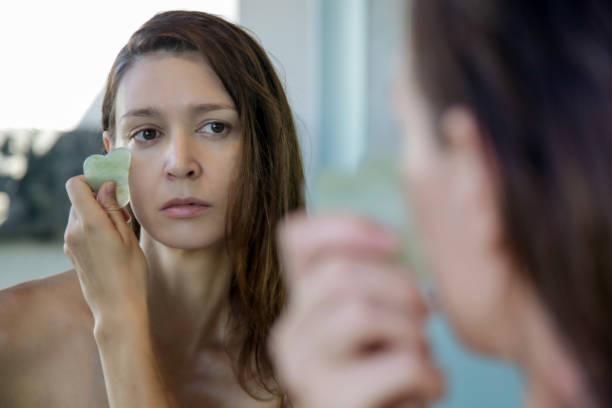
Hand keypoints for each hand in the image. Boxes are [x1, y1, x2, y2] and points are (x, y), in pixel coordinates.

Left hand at [64, 176, 147, 328]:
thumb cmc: (130, 272)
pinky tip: (110, 243)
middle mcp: (74, 231)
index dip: (91, 180)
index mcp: (89, 223)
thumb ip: (113, 208)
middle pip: (78, 199)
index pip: (75, 185)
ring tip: (119, 230)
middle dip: (98, 199)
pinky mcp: (71, 253)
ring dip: (96, 214)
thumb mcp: (127, 236)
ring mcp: (70, 243)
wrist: (117, 307)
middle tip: (122, 213)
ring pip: (79, 215)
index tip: (110, 186)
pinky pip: (78, 230)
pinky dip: (92, 227)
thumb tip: (106, 186)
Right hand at [270, 213, 443, 407]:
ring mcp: (305, 371)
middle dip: (399, 285)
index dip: (346, 226)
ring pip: (360, 313)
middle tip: (424, 312)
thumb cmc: (382, 378)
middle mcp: (289, 335)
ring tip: (421, 353)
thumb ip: (369, 284)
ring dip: (412, 331)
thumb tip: (398, 241)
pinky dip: (432, 374)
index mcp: (299, 306)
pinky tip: (429, 388)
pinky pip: (400, 364)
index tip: (394, 241)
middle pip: (338, 274)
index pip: (295, 238)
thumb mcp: (371, 324)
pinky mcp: (335, 405)